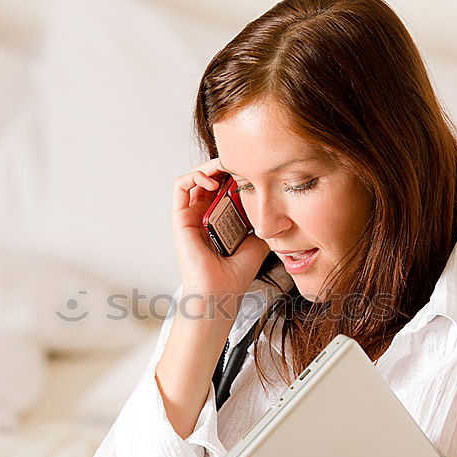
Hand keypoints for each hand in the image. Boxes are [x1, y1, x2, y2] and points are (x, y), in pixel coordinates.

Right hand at [171, 158, 270, 303]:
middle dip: (225, 165)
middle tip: (242, 162)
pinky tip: (213, 182)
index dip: (236, 173)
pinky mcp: (180, 218)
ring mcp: (190, 215)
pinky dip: (195, 176)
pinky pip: (180, 186)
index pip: (224, 186)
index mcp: (219, 219)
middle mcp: (203, 215)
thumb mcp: (258, 241)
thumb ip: (261, 222)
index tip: (253, 169)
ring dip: (210, 166)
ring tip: (227, 168)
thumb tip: (277, 207)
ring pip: (195, 177)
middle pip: (210, 177)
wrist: (221, 293)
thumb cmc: (235, 275)